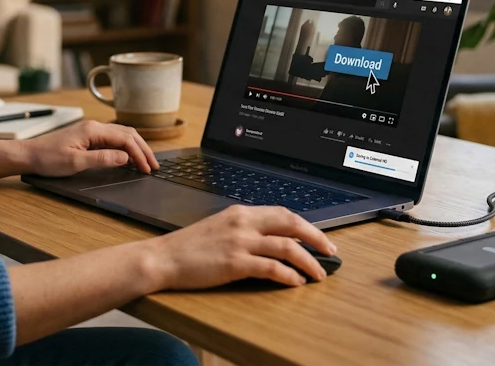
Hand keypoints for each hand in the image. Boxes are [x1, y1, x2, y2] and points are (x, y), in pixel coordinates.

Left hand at [25, 120, 159, 176]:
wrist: (28, 155)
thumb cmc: (48, 158)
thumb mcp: (76, 163)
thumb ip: (102, 159)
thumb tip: (125, 157)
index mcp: (93, 130)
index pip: (125, 139)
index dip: (139, 154)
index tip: (147, 168)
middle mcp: (94, 127)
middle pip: (127, 134)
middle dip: (143, 149)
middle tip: (154, 166)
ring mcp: (91, 131)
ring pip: (121, 136)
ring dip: (135, 148)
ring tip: (146, 162)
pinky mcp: (88, 137)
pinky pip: (112, 140)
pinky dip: (125, 147)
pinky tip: (129, 157)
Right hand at [147, 205, 337, 288]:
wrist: (163, 258)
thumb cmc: (189, 247)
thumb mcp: (219, 228)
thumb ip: (244, 229)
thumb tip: (270, 240)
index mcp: (240, 212)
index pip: (282, 213)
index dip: (305, 225)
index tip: (318, 237)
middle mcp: (243, 222)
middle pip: (291, 224)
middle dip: (316, 238)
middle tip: (331, 252)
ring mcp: (239, 242)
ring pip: (287, 247)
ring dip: (308, 261)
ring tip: (318, 274)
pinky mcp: (235, 263)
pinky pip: (271, 268)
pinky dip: (288, 275)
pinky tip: (295, 282)